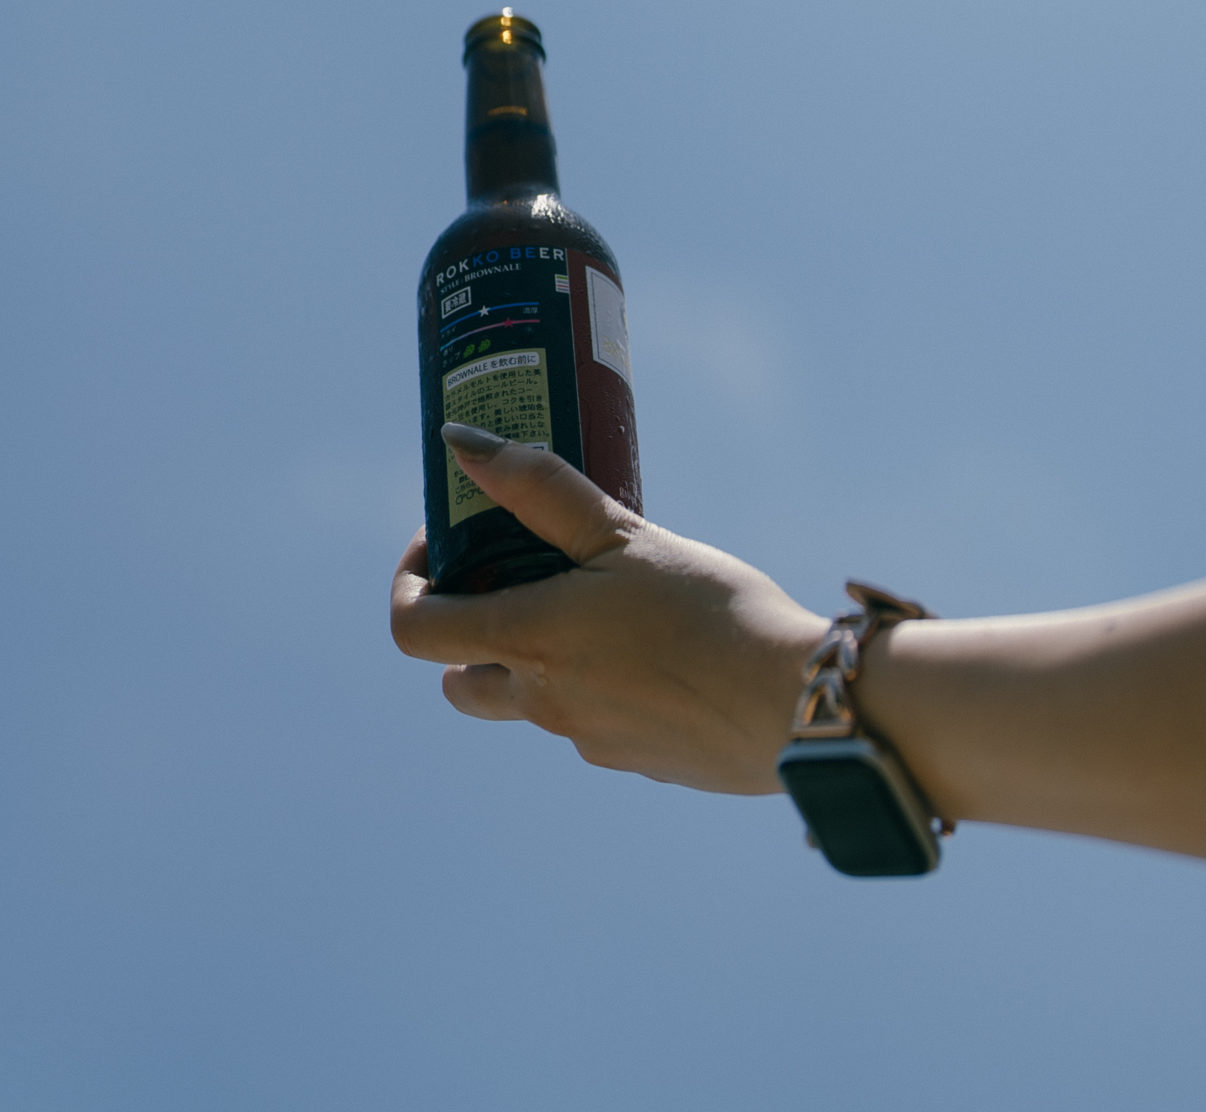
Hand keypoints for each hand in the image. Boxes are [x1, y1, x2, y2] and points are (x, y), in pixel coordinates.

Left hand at [389, 427, 824, 792]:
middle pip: (459, 676)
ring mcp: (587, 740)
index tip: (448, 542)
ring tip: (603, 600)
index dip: (411, 581)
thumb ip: (540, 491)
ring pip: (530, 697)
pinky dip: (597, 681)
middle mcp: (543, 702)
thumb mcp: (625, 535)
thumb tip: (460, 444)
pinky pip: (589, 719)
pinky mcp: (634, 761)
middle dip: (468, 626)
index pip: (414, 630)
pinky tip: (658, 646)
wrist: (794, 707)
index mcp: (530, 642)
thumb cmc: (710, 611)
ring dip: (538, 653)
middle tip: (519, 574)